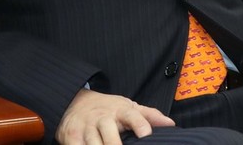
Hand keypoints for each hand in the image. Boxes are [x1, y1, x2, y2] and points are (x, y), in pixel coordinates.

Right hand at [56, 89, 174, 144]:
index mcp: (119, 110)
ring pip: (93, 144)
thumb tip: (171, 124)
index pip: (131, 115)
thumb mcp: (129, 107)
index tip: (146, 134)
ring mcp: (86, 128)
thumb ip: (149, 115)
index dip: (139, 124)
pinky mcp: (71, 137)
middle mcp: (102, 118)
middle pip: (109, 135)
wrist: (75, 101)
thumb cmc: (108, 108)